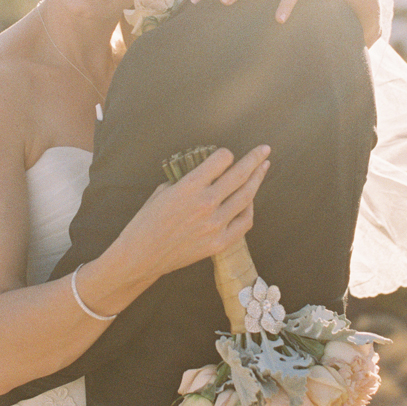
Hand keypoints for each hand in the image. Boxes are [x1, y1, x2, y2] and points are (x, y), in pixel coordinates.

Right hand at [119, 146, 269, 281]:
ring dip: (257, 179)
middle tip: (265, 149)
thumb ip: (189, 179)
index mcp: (189, 186)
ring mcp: (215, 225)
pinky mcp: (219, 243)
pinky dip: (250, 208)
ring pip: (247, 196)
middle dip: (255, 158)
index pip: (222, 159)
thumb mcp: (164, 190)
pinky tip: (250, 199)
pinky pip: (244, 221)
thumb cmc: (148, 220)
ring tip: (263, 168)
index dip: (225, 154)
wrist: (141, 256)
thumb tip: (208, 172)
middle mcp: (206, 203)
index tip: (226, 154)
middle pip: (240, 174)